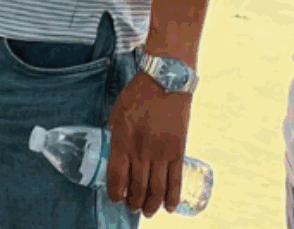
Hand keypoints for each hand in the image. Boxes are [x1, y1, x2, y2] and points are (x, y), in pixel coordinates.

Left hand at [105, 70, 193, 216]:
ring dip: (151, 204)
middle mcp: (141, 150)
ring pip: (156, 188)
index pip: (116, 176)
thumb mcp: (117, 113)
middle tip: (132, 208)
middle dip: (133, 202)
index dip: (115, 192)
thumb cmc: (138, 94)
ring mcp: (161, 153)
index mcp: (122, 140)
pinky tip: (170, 208)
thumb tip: (116, 153)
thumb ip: (116, 135)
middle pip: (137, 186)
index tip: (115, 198)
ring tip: (147, 211)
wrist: (166, 82)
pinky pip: (176, 180)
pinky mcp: (178, 152)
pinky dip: (173, 197)